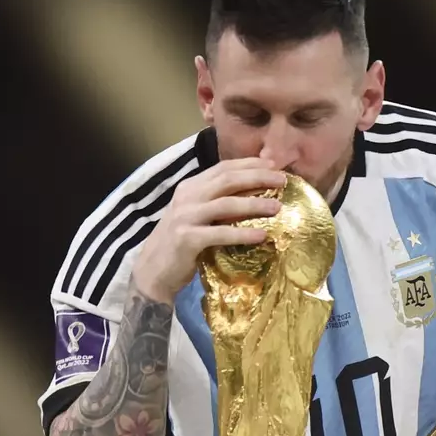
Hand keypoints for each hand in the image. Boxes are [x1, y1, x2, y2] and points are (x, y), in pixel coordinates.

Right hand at [130, 158, 286, 303]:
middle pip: (227, 180)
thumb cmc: (180, 243)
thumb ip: (216, 202)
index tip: (274, 165)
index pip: (223, 168)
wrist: (152, 271)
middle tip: (283, 180)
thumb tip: (252, 192)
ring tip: (278, 207)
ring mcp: (185, 217)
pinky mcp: (186, 239)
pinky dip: (242, 234)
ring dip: (254, 204)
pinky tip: (262, 236)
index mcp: (190, 187)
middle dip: (257, 177)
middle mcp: (187, 197)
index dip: (250, 164)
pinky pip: (220, 234)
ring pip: (226, 204)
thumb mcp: (196, 215)